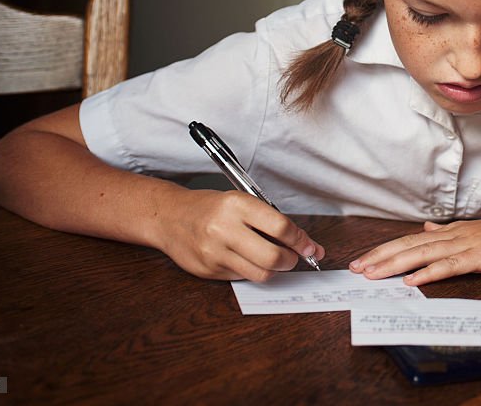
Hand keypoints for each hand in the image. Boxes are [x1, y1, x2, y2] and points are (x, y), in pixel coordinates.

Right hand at [154, 189, 323, 281]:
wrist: (170, 217)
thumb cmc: (210, 208)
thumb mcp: (241, 201)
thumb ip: (272, 221)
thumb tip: (307, 244)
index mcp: (237, 205)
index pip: (281, 227)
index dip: (301, 240)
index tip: (310, 246)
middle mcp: (225, 229)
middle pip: (273, 257)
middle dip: (292, 260)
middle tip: (294, 256)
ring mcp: (215, 253)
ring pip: (261, 274)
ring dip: (276, 270)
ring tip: (274, 259)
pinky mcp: (209, 271)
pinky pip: (244, 278)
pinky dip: (253, 271)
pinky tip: (248, 259)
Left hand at [348, 211, 480, 285]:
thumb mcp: (476, 230)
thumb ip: (449, 232)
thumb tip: (426, 230)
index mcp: (452, 231)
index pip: (410, 240)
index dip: (385, 250)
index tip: (363, 259)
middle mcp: (453, 235)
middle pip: (408, 246)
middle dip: (379, 257)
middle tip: (354, 268)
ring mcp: (465, 245)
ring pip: (422, 255)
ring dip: (394, 264)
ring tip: (371, 274)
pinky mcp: (479, 257)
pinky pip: (449, 266)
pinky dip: (428, 273)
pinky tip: (411, 280)